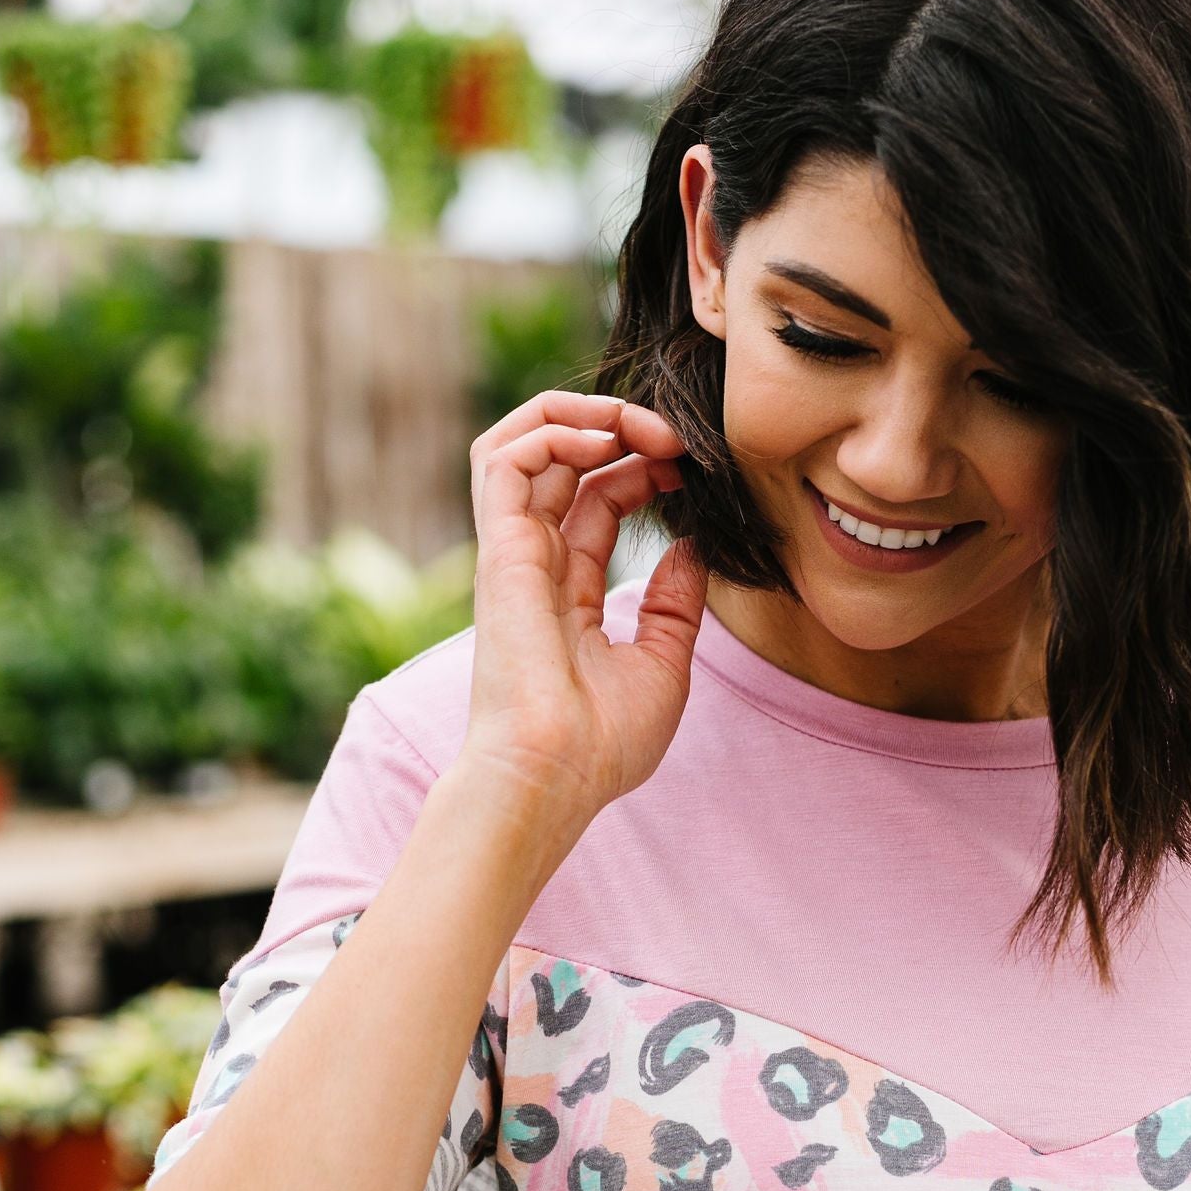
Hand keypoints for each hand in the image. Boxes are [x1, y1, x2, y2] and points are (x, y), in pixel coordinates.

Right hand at [454, 390, 704, 848]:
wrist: (556, 775)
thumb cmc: (602, 744)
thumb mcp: (664, 665)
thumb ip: (676, 604)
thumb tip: (693, 547)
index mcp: (567, 592)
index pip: (596, 500)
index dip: (640, 469)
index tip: (689, 470)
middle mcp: (534, 565)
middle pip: (562, 463)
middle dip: (618, 430)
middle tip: (674, 438)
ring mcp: (512, 553)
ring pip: (521, 444)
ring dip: (580, 415)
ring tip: (636, 425)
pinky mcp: (497, 548)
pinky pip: (502, 458)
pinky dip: (550, 430)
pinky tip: (604, 440)